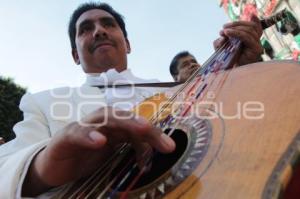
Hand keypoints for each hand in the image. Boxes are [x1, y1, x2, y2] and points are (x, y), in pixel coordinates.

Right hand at [22, 107, 174, 196]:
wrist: (56, 165)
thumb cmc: (86, 157)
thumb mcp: (113, 154)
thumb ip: (131, 149)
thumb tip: (156, 151)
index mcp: (114, 128)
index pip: (135, 125)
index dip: (152, 133)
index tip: (169, 146)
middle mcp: (101, 123)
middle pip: (123, 117)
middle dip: (142, 124)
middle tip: (158, 133)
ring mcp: (83, 127)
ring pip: (104, 117)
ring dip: (123, 121)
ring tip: (141, 129)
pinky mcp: (65, 137)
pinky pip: (76, 133)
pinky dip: (88, 135)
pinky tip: (100, 140)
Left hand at [214, 15, 262, 65]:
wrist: (229, 74)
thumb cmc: (225, 61)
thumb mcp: (222, 47)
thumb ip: (223, 38)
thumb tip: (224, 33)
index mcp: (251, 42)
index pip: (256, 28)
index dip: (254, 21)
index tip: (247, 16)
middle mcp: (256, 43)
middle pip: (251, 27)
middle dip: (236, 24)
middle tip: (224, 28)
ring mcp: (257, 46)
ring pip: (249, 30)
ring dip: (235, 28)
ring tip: (223, 31)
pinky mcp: (255, 49)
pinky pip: (247, 37)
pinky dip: (236, 33)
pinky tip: (227, 33)